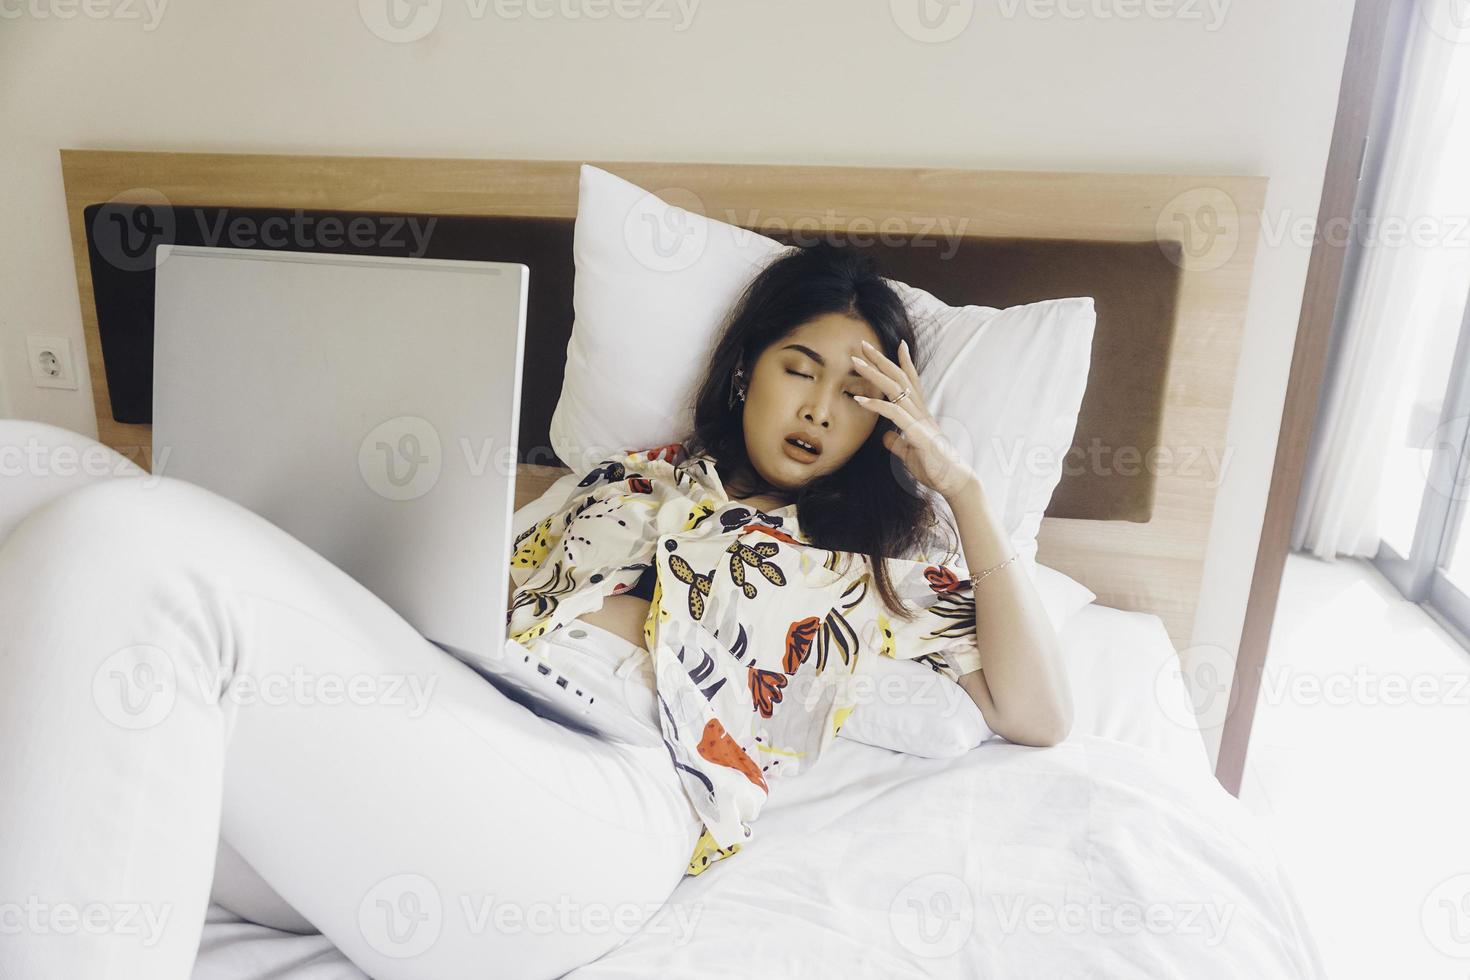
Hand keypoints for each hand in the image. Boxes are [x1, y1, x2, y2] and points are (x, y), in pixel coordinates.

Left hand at [851, 338, 978, 500]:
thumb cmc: (935, 468)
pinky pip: (894, 413)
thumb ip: (898, 443)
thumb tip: (887, 437)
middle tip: (862, 345)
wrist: (954, 481)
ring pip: (895, 389)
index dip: (904, 362)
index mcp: (921, 414)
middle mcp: (921, 412)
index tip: (898, 344)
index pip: (912, 382)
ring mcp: (920, 420)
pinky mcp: (917, 433)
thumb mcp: (909, 454)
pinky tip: (860, 399)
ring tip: (856, 362)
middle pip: (899, 378)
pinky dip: (876, 404)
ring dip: (873, 374)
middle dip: (880, 359)